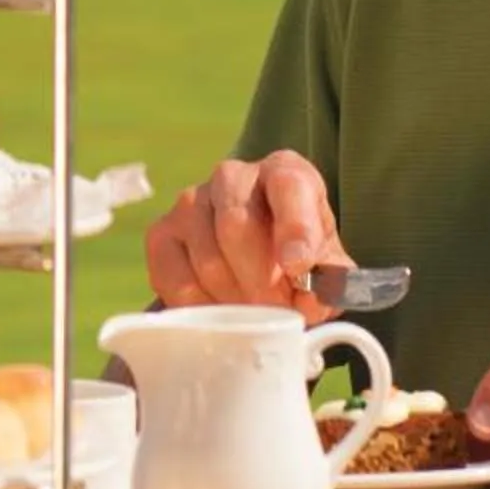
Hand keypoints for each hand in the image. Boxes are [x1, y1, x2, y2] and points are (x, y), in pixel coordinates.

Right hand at [142, 150, 351, 320]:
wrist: (256, 254)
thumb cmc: (295, 254)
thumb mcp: (326, 262)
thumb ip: (328, 281)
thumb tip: (309, 302)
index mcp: (283, 172)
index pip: (287, 186)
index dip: (294, 227)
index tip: (298, 265)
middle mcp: (233, 177)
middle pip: (237, 225)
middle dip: (260, 280)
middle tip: (276, 311)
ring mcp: (191, 201)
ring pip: (207, 258)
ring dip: (234, 299)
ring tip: (254, 316)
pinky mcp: (161, 233)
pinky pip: (174, 278)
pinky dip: (201, 306)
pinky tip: (220, 314)